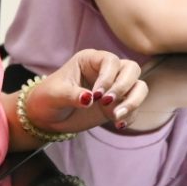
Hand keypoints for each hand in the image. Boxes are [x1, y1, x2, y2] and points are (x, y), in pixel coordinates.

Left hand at [27, 50, 147, 132]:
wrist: (47, 117)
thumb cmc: (47, 98)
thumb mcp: (55, 95)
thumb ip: (72, 95)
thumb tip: (89, 99)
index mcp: (91, 60)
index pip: (111, 61)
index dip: (108, 77)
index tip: (97, 96)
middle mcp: (107, 71)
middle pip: (132, 69)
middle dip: (123, 87)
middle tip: (106, 103)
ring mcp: (115, 88)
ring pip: (139, 87)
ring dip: (132, 102)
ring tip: (116, 117)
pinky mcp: (117, 105)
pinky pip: (134, 108)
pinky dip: (130, 116)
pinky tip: (118, 125)